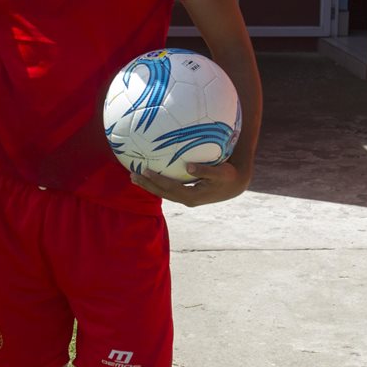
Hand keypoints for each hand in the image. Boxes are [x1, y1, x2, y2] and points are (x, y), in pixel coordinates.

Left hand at [130, 160, 249, 207]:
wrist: (235, 186)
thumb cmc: (228, 176)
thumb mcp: (220, 173)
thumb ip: (204, 170)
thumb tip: (188, 166)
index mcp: (193, 196)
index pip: (170, 188)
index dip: (157, 181)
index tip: (145, 171)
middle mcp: (187, 200)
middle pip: (163, 193)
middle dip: (147, 185)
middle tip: (132, 176)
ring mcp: (186, 198)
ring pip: (164, 193)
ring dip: (149, 186)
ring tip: (135, 178)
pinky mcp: (187, 194)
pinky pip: (168, 190)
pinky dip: (158, 184)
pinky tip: (150, 177)